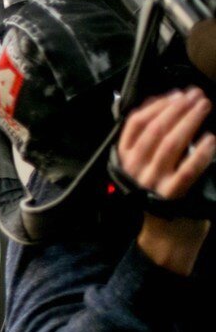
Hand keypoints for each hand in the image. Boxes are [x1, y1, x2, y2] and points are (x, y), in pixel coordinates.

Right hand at [119, 88, 213, 274]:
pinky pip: (188, 171)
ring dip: (189, 122)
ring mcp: (153, 183)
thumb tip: (165, 109)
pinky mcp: (172, 196)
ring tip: (204, 107)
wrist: (166, 237)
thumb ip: (149, 144)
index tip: (176, 95)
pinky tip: (211, 140)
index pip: (135, 125)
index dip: (157, 106)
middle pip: (156, 131)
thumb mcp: (144, 169)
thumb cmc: (158, 197)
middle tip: (197, 96)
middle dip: (177, 109)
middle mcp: (136, 170)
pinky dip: (201, 154)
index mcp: (125, 160)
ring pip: (171, 146)